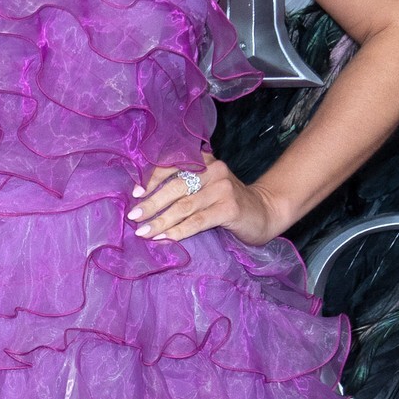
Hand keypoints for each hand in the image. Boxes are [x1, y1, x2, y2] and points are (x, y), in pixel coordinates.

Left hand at [126, 155, 287, 247]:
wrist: (265, 212)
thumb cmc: (227, 203)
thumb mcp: (206, 187)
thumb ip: (184, 186)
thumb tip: (144, 199)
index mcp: (204, 161)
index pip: (171, 165)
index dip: (150, 180)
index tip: (134, 195)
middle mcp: (213, 170)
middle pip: (174, 187)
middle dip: (151, 204)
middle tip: (133, 218)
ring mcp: (223, 188)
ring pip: (183, 206)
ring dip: (160, 221)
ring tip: (143, 232)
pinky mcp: (229, 208)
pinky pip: (197, 221)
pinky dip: (178, 231)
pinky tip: (165, 238)